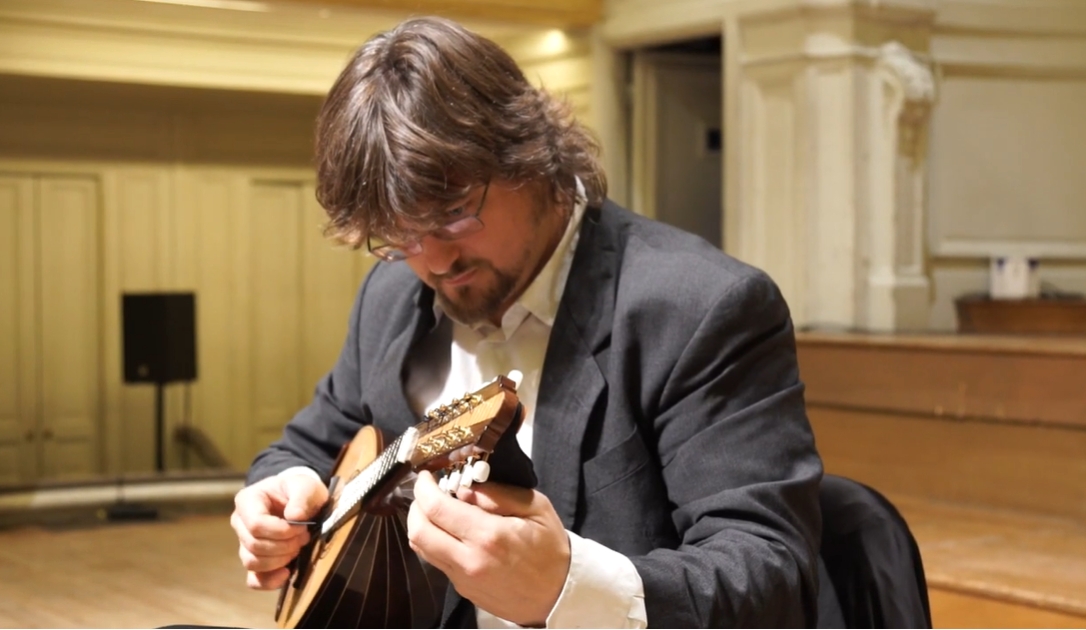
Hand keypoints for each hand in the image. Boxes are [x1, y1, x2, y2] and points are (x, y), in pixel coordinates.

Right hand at [230, 472, 328, 589]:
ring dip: (280, 560)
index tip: (302, 527)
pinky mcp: (255, 560)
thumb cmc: (299, 489)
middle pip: (254, 545)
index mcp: (247, 501)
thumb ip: (302, 496)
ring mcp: (244, 543)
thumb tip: (294, 517)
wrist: (301, 499)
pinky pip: (254, 579)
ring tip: (298, 547)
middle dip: (284, 546)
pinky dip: (269, 581)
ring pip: (253, 562)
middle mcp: (240, 523)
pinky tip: (287, 574)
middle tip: (304, 537)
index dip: (281, 531)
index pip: (256, 524)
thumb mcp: (305, 485)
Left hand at [407, 470, 570, 626]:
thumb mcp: (536, 508)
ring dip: (421, 525)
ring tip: (437, 509)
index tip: (427, 476)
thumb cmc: (551, 550)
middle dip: (416, 505)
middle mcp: (470, 561)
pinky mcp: (463, 590)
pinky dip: (435, 542)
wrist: (559, 595)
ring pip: (422, 549)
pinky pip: (437, 562)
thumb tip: (466, 489)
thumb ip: (498, 494)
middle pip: (418, 532)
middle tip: (428, 491)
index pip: (437, 509)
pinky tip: (451, 531)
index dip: (424, 487)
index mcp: (489, 536)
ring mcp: (464, 579)